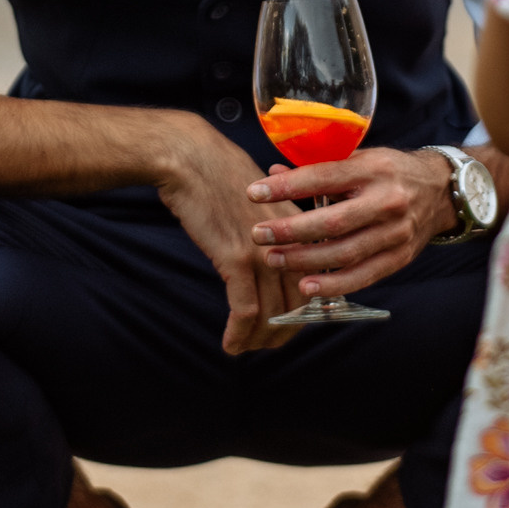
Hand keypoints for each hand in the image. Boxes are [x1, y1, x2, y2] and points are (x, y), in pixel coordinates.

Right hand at [147, 115, 305, 354]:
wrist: (192, 159)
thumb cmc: (221, 176)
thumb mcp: (263, 201)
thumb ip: (277, 229)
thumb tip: (275, 261)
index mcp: (301, 227)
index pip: (316, 281)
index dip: (304, 311)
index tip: (288, 324)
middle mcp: (291, 242)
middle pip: (300, 304)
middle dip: (284, 332)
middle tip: (268, 345)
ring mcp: (266, 251)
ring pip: (274, 314)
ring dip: (259, 340)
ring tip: (246, 349)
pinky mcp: (238, 258)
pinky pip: (245, 311)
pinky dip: (239, 335)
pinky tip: (230, 344)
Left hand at [245, 145, 463, 302]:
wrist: (440, 191)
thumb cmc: (389, 171)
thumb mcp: (358, 158)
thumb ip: (318, 167)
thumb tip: (273, 173)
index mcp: (372, 168)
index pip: (323, 178)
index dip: (287, 187)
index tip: (254, 193)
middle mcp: (387, 201)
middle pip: (332, 221)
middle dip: (290, 230)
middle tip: (258, 234)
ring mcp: (396, 233)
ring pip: (345, 252)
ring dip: (305, 260)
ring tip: (274, 259)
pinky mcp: (400, 258)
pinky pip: (363, 276)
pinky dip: (334, 284)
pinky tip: (306, 286)